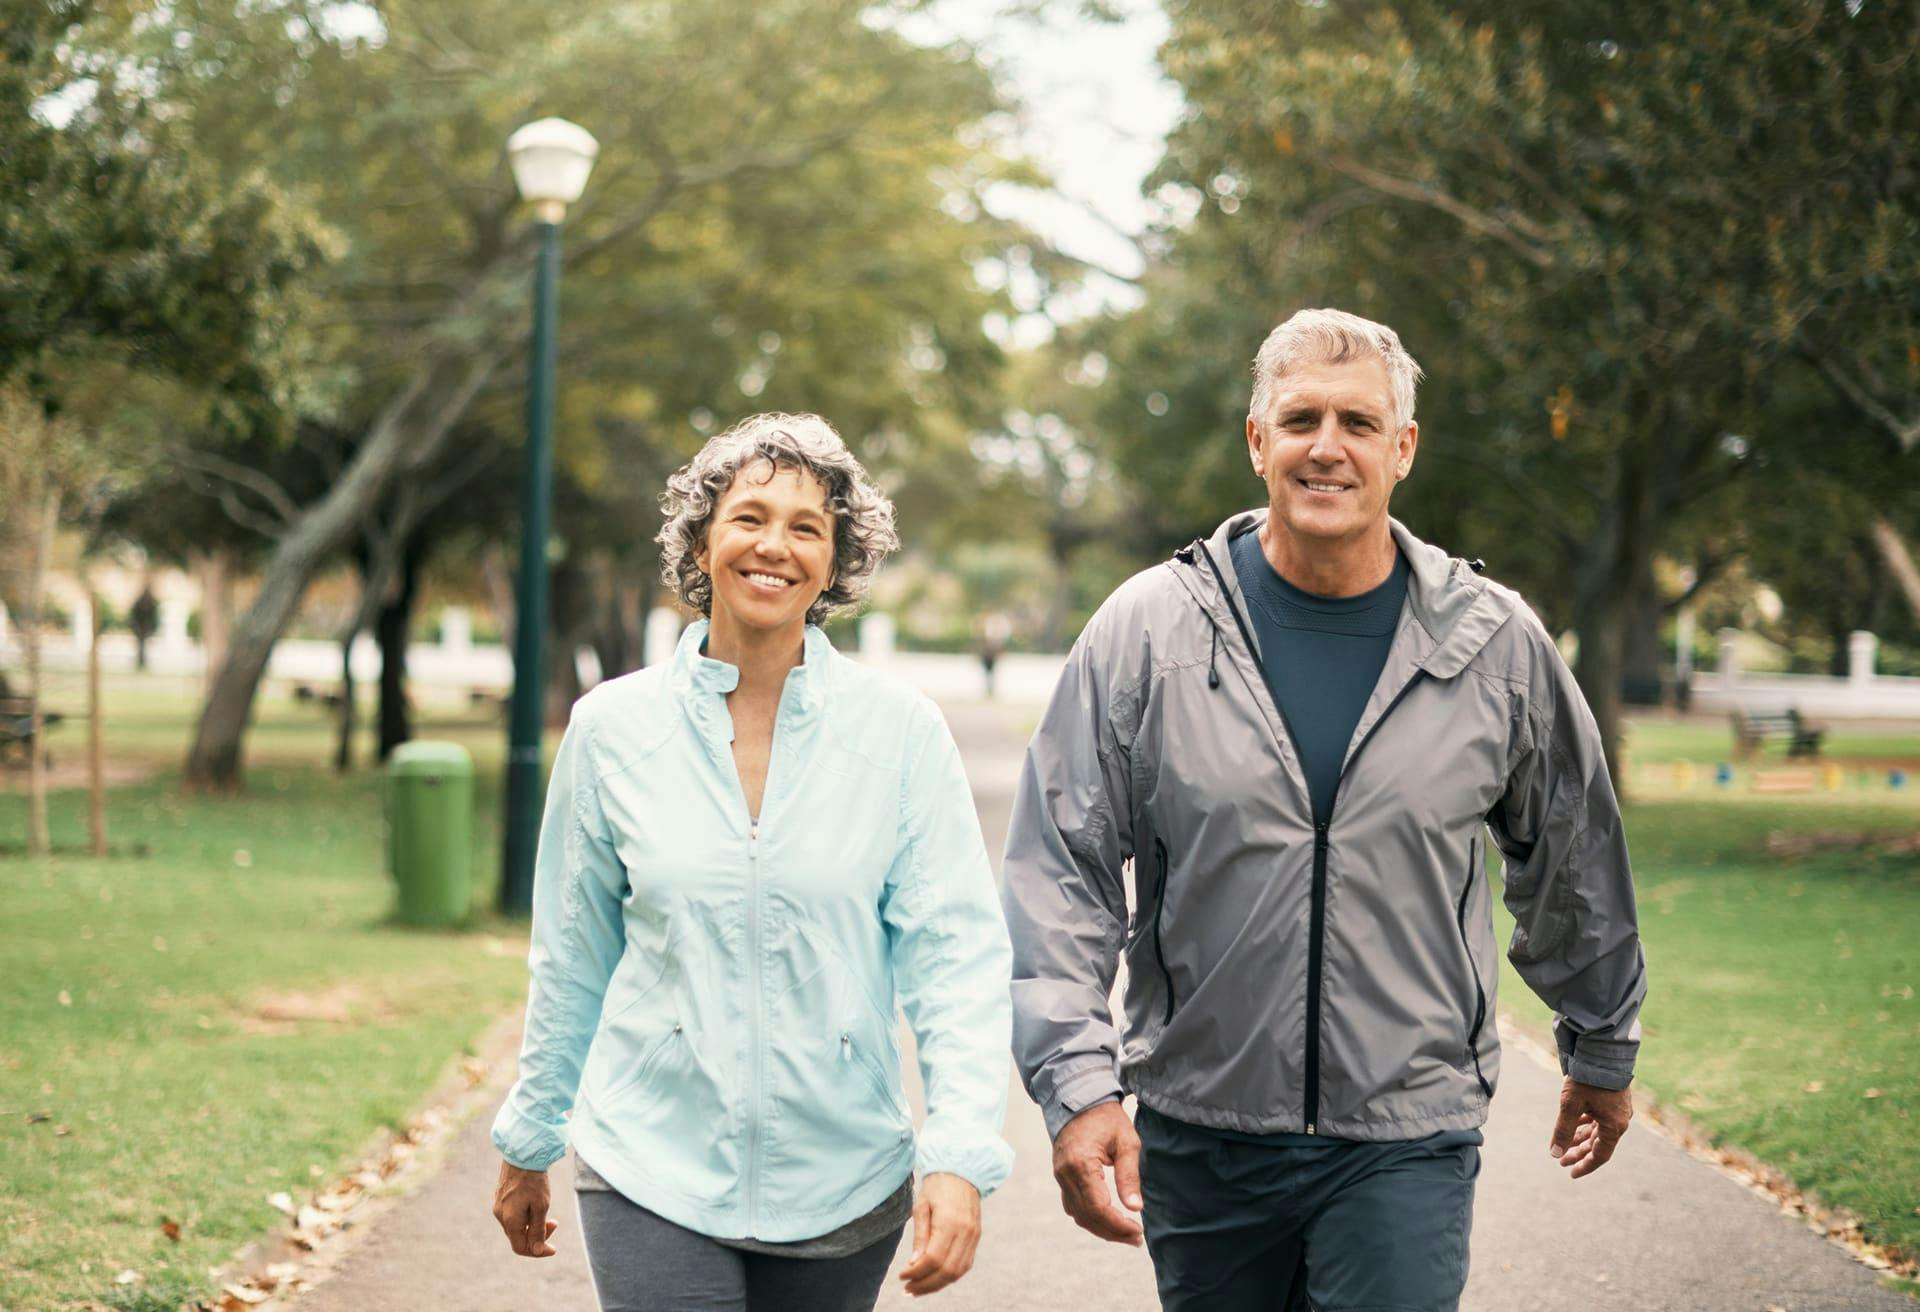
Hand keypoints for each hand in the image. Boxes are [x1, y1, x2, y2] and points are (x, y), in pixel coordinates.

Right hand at [491, 1160, 558, 1256]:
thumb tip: (537, 1251)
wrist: (522, 1153)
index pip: (520, 1248)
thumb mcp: (541, 1207)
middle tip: (554, 1222)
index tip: (553, 1249)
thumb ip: (537, 1231)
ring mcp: (498, 1205)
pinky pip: (513, 1215)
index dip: (537, 1252)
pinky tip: (535, 1204)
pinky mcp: (500, 1197)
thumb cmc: (534, 1180)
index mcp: (510, 1221)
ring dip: (532, 1225)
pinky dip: (526, 1216)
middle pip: (518, 1237)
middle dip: (537, 1235)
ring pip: (516, 1225)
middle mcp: (500, 1215)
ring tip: (547, 1213)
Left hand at [898, 1172, 979, 1296]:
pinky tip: (934, 1278)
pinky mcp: (976, 1238)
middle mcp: (965, 1233)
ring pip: (957, 1272)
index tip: (902, 1276)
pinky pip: (965, 1265)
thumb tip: (914, 1263)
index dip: (917, 1272)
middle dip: (926, 1285)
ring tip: (919, 1288)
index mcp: (950, 1223)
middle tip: (908, 1289)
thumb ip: (920, 1236)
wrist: (962, 1171)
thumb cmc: (937, 1187)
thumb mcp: (921, 1206)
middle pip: (947, 1271)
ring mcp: (974, 1237)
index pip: (933, 1259)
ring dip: (937, 1285)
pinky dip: (949, 1276)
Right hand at [1051, 1101, 1143, 1245]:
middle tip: (1137, 1239)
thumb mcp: (1126, 1142)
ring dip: (1102, 1229)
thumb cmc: (1106, 1119)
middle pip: (1088, 1216)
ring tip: (1127, 1234)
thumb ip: (1129, 1175)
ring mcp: (1060, 1176)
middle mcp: (1065, 1174)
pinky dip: (1090, 1218)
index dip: (1118, 1225)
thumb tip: (1135, 1208)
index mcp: (1081, 1164)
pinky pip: (1073, 1206)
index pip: (1098, 1207)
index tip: (1138, 1231)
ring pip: (1079, 1215)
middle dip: (1113, 1232)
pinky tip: (1108, 1221)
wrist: (1080, 1100)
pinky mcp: (1061, 1177)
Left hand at [1550, 1077, 1632, 1178]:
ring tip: (1564, 1144)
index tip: (1570, 1173)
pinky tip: (1574, 1124)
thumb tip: (1555, 1154)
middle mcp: (1620, 1120)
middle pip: (1599, 1144)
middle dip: (1579, 1152)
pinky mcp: (1613, 1098)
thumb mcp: (1570, 1106)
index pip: (1600, 1155)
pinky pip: (1600, 1118)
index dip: (1585, 1165)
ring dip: (1581, 1138)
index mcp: (1614, 1126)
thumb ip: (1563, 1131)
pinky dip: (1586, 1124)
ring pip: (1598, 1130)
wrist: (1602, 1051)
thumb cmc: (1588, 1079)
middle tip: (1561, 1159)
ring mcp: (1618, 1109)